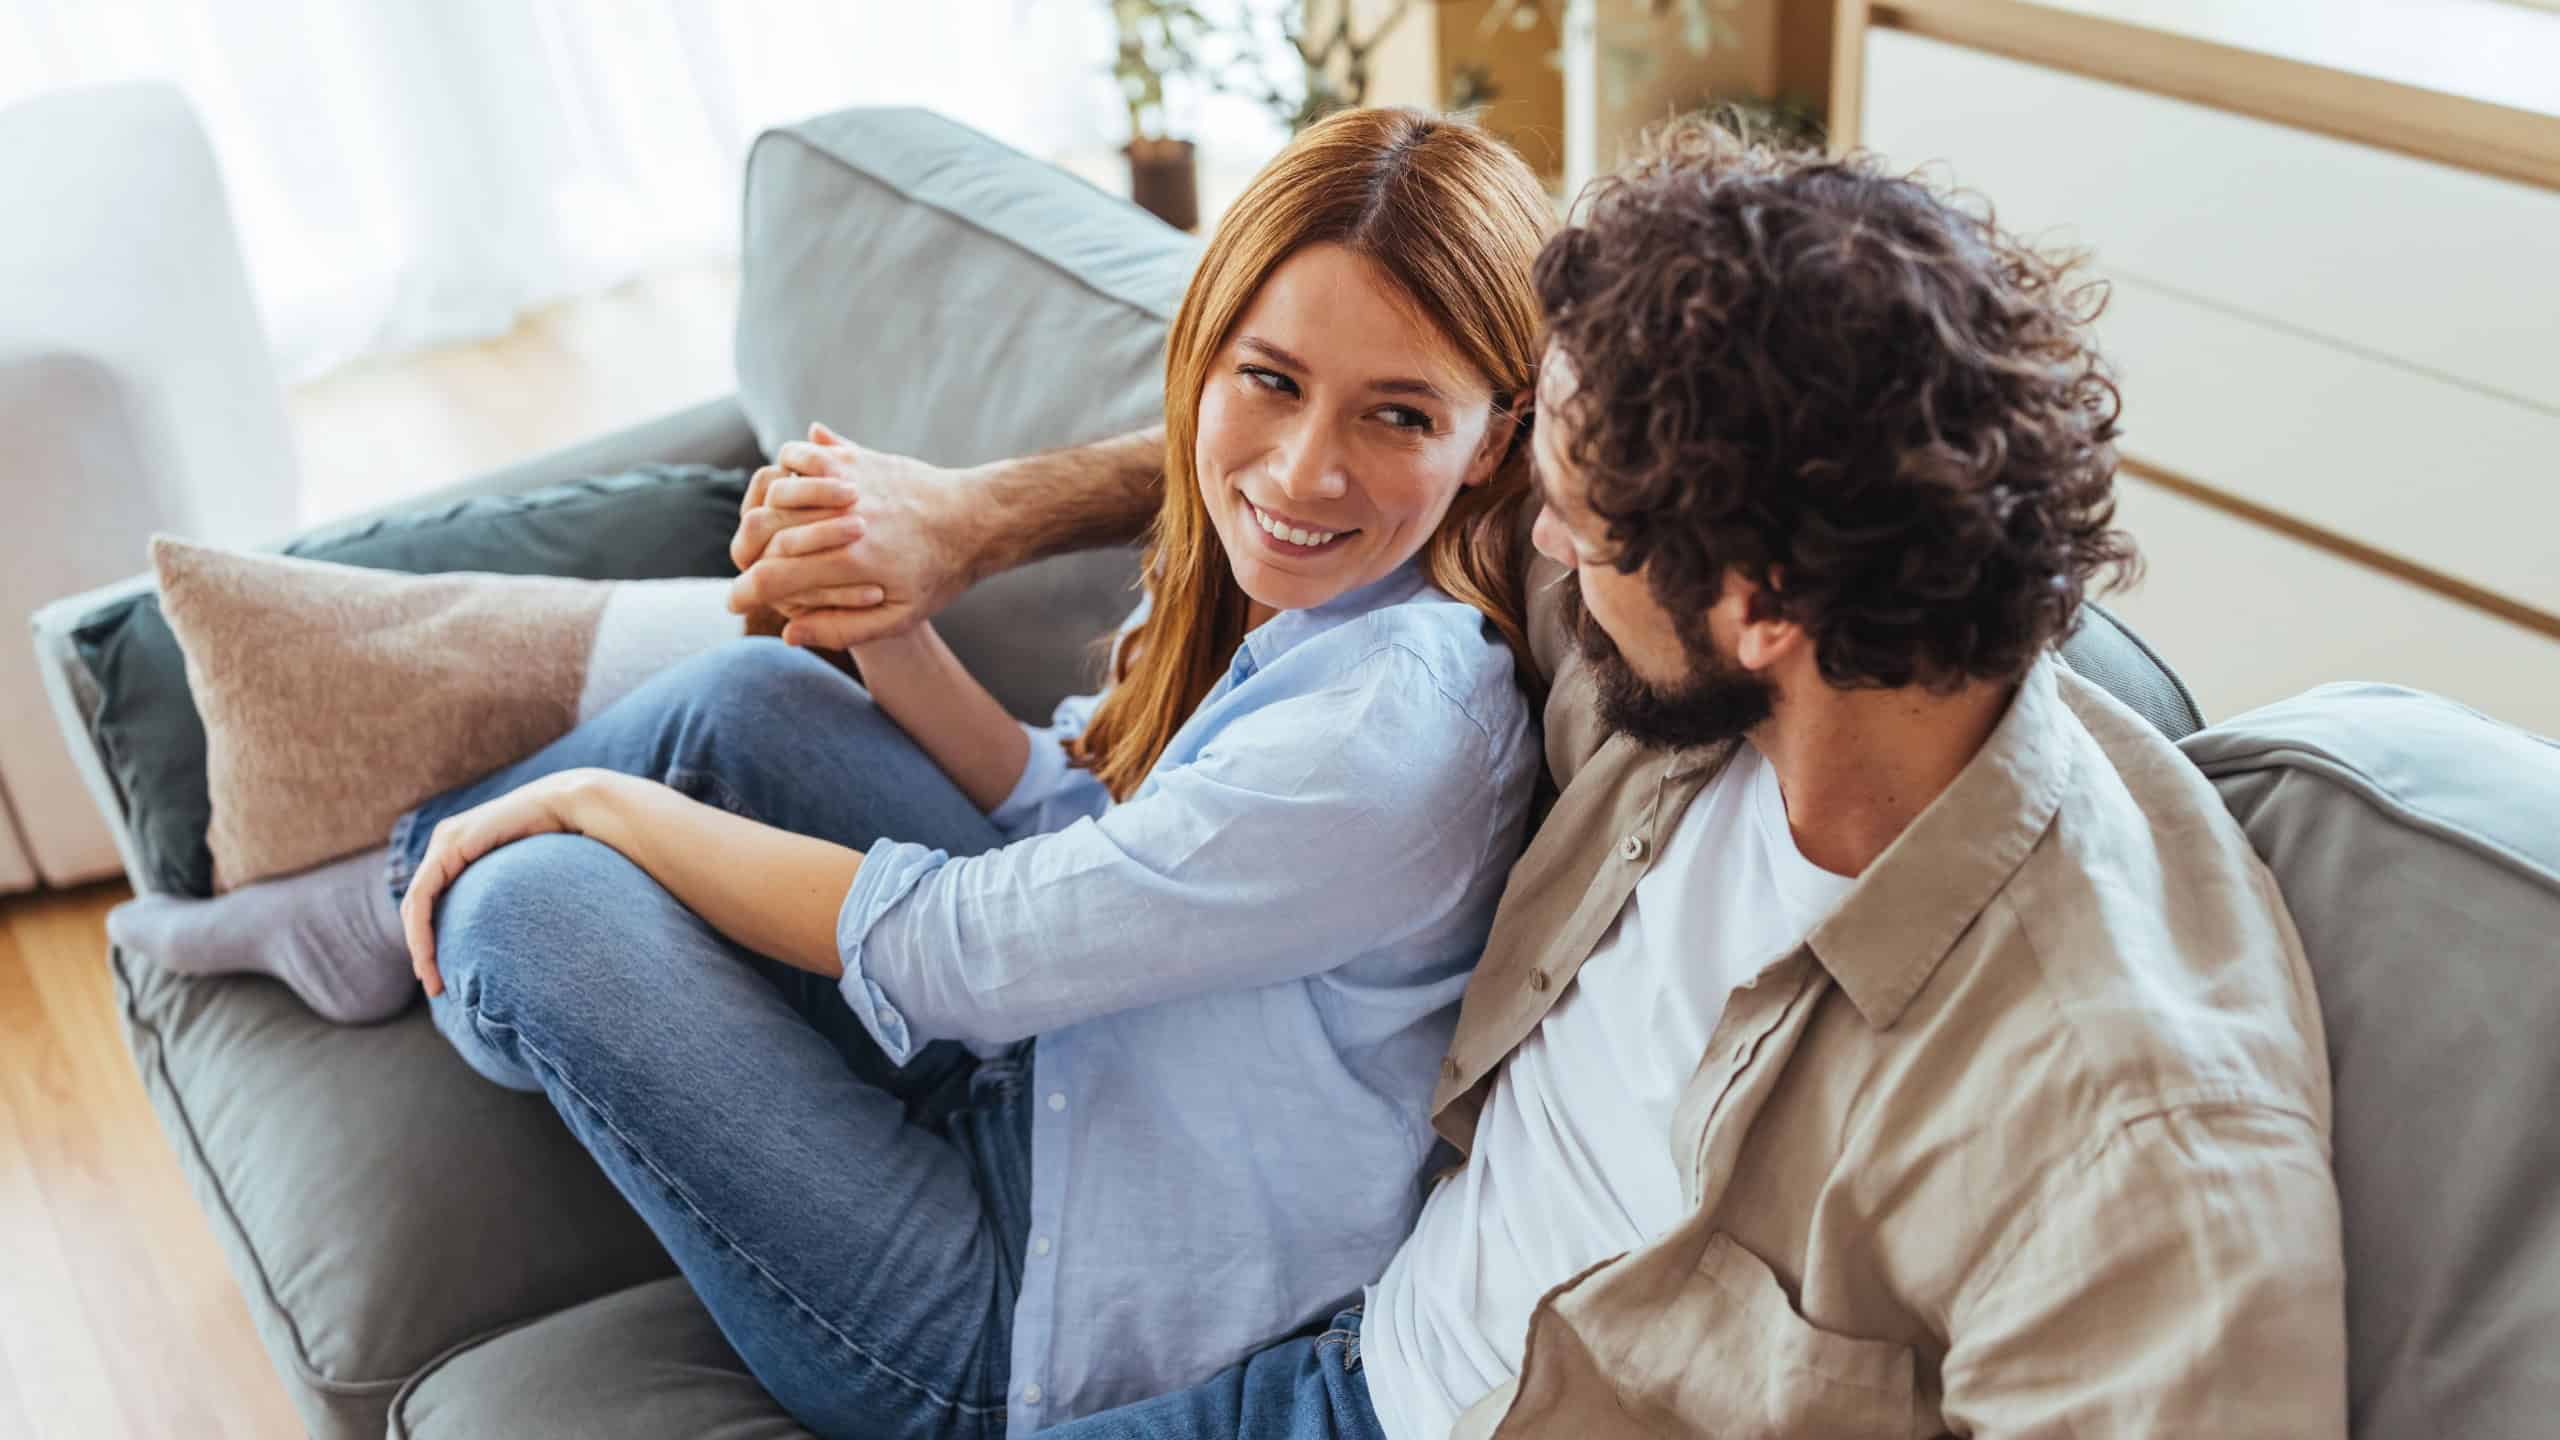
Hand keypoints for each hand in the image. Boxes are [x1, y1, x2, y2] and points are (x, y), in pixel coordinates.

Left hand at [401, 768, 618, 997]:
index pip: (432, 903)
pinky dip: (421, 929)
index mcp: (460, 852)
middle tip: (434, 986)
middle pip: (418, 907)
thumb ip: (512, 898)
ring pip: (415, 904)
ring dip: (419, 945)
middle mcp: (445, 845)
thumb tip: (522, 932)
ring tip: (431, 978)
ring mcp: (444, 842)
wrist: (567, 806)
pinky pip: (423, 896)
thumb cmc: (562, 843)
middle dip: (421, 949)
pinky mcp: (449, 846)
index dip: (430, 940)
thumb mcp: (525, 879)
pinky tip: (428, 954)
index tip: (441, 975)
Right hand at [728, 422, 978, 648]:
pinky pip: (800, 455)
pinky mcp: (853, 458)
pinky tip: (785, 489)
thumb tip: (789, 632)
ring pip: (774, 491)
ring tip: (764, 531)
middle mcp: (843, 519)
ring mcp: (846, 484)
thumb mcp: (899, 618)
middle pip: (763, 531)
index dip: (744, 592)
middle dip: (745, 554)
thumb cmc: (939, 575)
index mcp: (850, 563)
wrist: (975, 520)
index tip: (734, 601)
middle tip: (746, 568)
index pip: (773, 577)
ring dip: (760, 511)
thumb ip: (842, 629)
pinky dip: (783, 469)